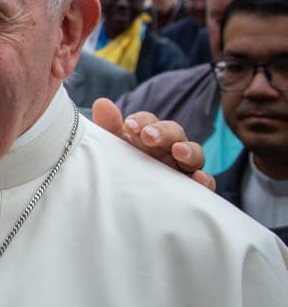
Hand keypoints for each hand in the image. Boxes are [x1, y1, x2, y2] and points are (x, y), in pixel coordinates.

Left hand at [92, 98, 215, 190]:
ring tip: (178, 151)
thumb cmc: (122, 169)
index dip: (141, 121)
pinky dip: (205, 179)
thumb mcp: (113, 149)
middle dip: (162, 132)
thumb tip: (101, 102)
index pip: (149, 122)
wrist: (128, 203)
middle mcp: (169, 149)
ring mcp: (183, 167)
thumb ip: (108, 127)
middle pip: (173, 132)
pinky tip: (199, 179)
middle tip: (149, 136)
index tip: (129, 126)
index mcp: (149, 137)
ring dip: (188, 150)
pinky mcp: (193, 188)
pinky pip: (206, 182)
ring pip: (194, 153)